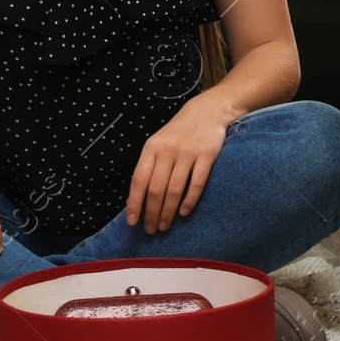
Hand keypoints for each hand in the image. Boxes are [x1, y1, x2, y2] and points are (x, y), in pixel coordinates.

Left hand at [126, 96, 231, 233]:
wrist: (207, 111)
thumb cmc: (178, 132)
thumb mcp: (158, 143)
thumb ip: (148, 167)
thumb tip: (135, 199)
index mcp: (152, 147)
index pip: (139, 180)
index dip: (134, 203)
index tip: (132, 222)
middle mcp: (168, 150)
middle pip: (156, 189)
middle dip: (151, 213)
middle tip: (150, 229)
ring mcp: (188, 152)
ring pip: (174, 189)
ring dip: (168, 212)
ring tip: (164, 225)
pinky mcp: (206, 155)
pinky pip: (196, 183)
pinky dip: (189, 201)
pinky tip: (184, 213)